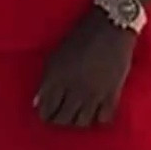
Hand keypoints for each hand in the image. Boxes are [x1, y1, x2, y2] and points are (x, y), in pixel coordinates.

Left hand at [35, 9, 136, 126]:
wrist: (110, 27)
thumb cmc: (80, 37)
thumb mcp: (56, 56)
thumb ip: (46, 81)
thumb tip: (37, 103)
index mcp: (56, 78)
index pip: (46, 110)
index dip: (45, 115)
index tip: (47, 114)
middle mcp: (73, 90)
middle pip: (63, 119)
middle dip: (59, 120)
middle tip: (62, 116)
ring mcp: (93, 94)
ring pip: (82, 122)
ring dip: (78, 120)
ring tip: (78, 114)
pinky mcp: (112, 94)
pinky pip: (104, 119)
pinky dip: (99, 118)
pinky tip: (97, 112)